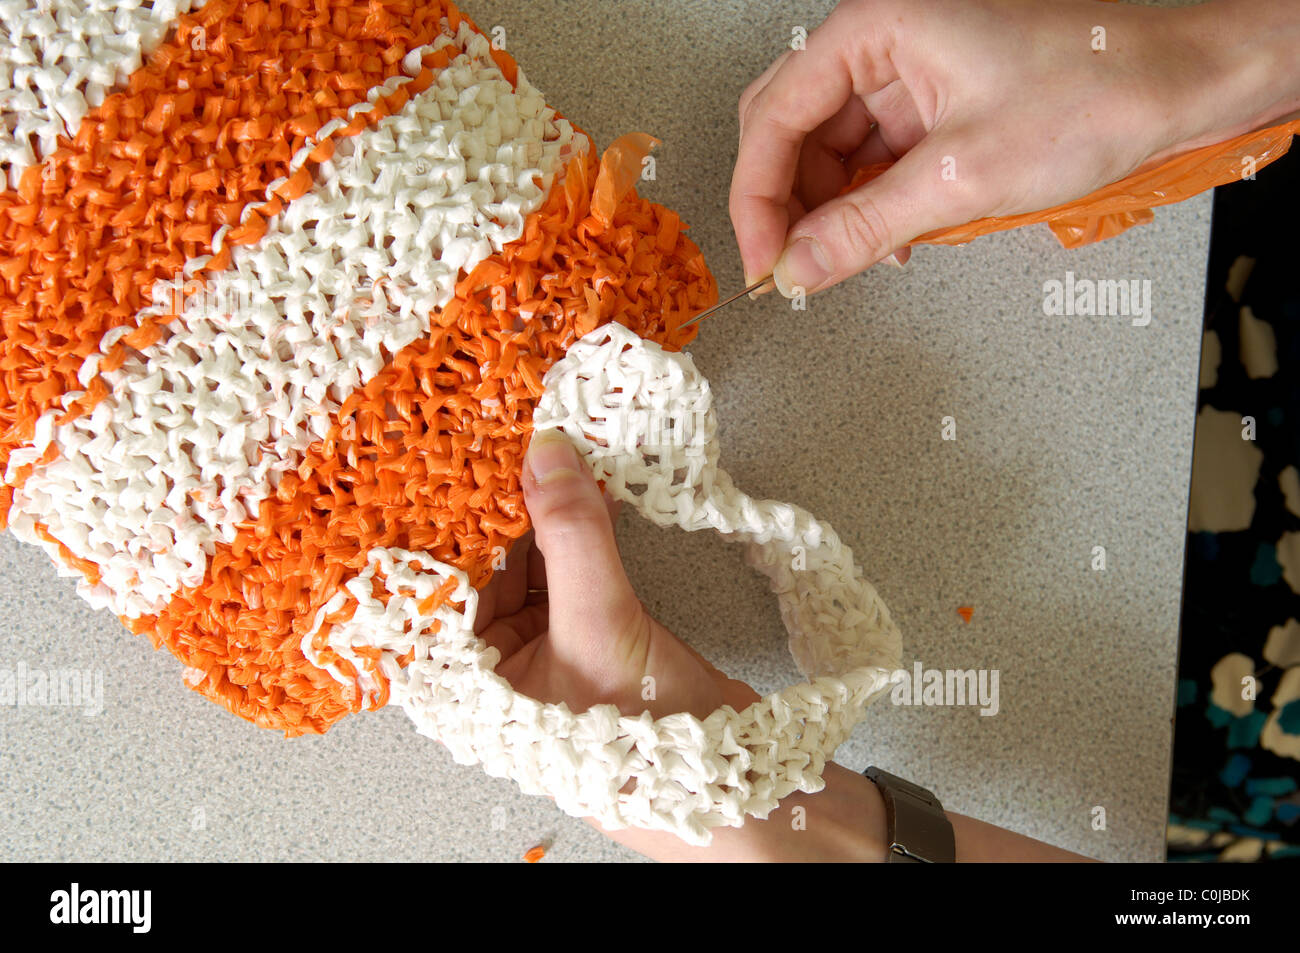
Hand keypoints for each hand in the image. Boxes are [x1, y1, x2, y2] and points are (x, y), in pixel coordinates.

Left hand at [477, 429, 1095, 861]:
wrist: (741, 783)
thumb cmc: (649, 749)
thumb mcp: (600, 632)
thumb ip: (573, 540)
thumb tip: (547, 457)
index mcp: (472, 684)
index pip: (442, 583)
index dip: (447, 517)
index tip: (457, 451)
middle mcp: (498, 664)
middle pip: (485, 563)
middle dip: (499, 501)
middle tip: (503, 430)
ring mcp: (546, 645)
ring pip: (531, 558)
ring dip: (542, 505)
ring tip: (541, 441)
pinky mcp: (591, 628)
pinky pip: (572, 564)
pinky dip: (577, 524)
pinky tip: (579, 480)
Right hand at [731, 0, 1299, 296]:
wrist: (1183, 87)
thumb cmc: (1097, 90)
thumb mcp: (961, 175)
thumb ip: (865, 227)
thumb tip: (798, 268)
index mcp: (876, 28)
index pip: (775, 117)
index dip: (757, 199)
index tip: (763, 260)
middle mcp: (884, 43)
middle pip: (793, 132)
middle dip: (789, 206)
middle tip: (791, 267)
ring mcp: (908, 74)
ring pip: (831, 153)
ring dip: (834, 213)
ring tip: (851, 260)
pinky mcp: (934, 105)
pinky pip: (875, 161)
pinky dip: (872, 206)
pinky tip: (890, 241)